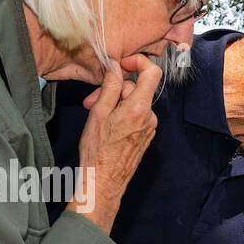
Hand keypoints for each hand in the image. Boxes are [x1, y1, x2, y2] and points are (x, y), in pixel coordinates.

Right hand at [69, 54, 161, 233]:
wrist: (104, 180)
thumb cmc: (98, 149)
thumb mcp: (99, 112)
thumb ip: (110, 86)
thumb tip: (116, 67)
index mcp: (140, 108)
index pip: (152, 73)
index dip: (138, 62)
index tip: (122, 64)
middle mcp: (150, 117)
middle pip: (135, 89)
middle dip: (113, 90)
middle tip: (91, 101)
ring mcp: (149, 127)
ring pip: (133, 103)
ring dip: (114, 103)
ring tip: (95, 115)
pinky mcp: (145, 136)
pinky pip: (135, 116)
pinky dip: (121, 115)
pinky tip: (106, 126)